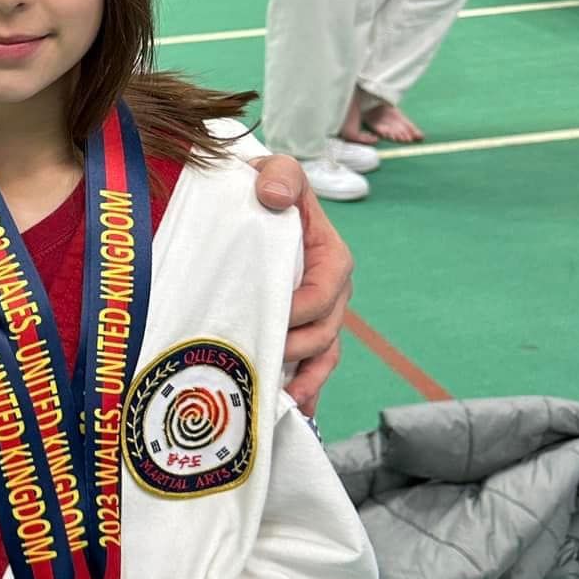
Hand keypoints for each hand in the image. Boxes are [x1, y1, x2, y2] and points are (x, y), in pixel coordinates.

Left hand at [248, 157, 351, 417]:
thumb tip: (273, 196)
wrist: (247, 206)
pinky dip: (305, 388)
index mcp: (332, 259)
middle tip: (265, 358)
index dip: (301, 310)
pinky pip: (310, 366)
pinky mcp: (298, 330)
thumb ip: (281, 176)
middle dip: (298, 349)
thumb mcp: (276, 172)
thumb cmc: (265, 189)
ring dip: (305, 378)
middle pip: (324, 332)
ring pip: (320, 355)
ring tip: (283, 396)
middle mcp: (330, 293)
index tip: (273, 317)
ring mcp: (316, 316)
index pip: (323, 293)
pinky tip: (290, 407)